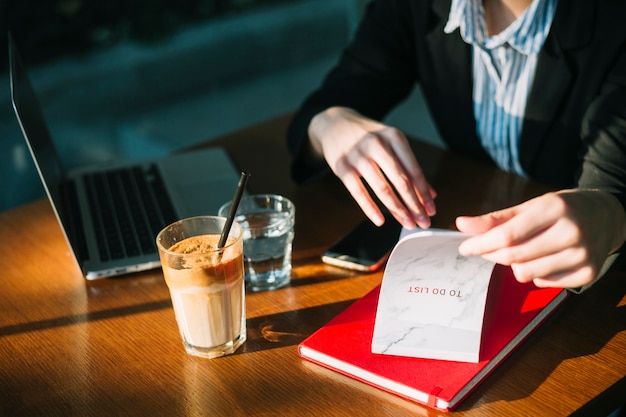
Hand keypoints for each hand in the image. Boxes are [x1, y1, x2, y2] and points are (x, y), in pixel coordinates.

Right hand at [308, 106, 435, 228]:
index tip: (431, 211)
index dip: (424, 193)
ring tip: (407, 223)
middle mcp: (377, 144)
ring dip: (397, 209)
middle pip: (401, 181)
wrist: (335, 124)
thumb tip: (430, 195)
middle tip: (423, 222)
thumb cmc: (368, 137)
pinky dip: (370, 208)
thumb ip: (409, 168)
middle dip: (414, 205)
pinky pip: (358, 192)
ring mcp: (358, 155)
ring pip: (382, 188)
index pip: (413, 170)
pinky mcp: (341, 167)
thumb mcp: (391, 143)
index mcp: (394, 137)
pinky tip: (380, 221)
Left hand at [456, 190, 625, 288]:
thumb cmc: (562, 209)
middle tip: (486, 249)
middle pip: (514, 257)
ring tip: (524, 251)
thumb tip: (462, 224)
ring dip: (514, 265)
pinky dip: (535, 274)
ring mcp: (582, 255)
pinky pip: (543, 283)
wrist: (608, 216)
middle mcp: (570, 232)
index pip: (507, 235)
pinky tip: (545, 259)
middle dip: (492, 255)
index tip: (464, 247)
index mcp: (554, 209)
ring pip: (526, 274)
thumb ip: (496, 218)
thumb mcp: (531, 206)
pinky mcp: (588, 273)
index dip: (480, 244)